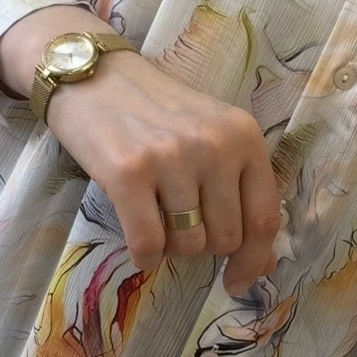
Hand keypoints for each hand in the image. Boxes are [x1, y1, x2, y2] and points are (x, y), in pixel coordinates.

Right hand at [46, 49, 281, 296]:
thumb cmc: (155, 112)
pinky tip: (139, 242)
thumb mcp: (211, 138)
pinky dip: (144, 255)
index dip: (255, 261)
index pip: (265, 218)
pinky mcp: (128, 173)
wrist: (91, 75)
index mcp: (245, 136)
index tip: (238, 281)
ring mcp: (171, 158)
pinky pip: (148, 245)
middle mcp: (214, 145)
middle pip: (224, 239)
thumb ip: (241, 194)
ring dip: (170, 246)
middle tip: (177, 220)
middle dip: (202, 245)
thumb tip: (263, 266)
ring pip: (187, 246)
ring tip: (154, 215)